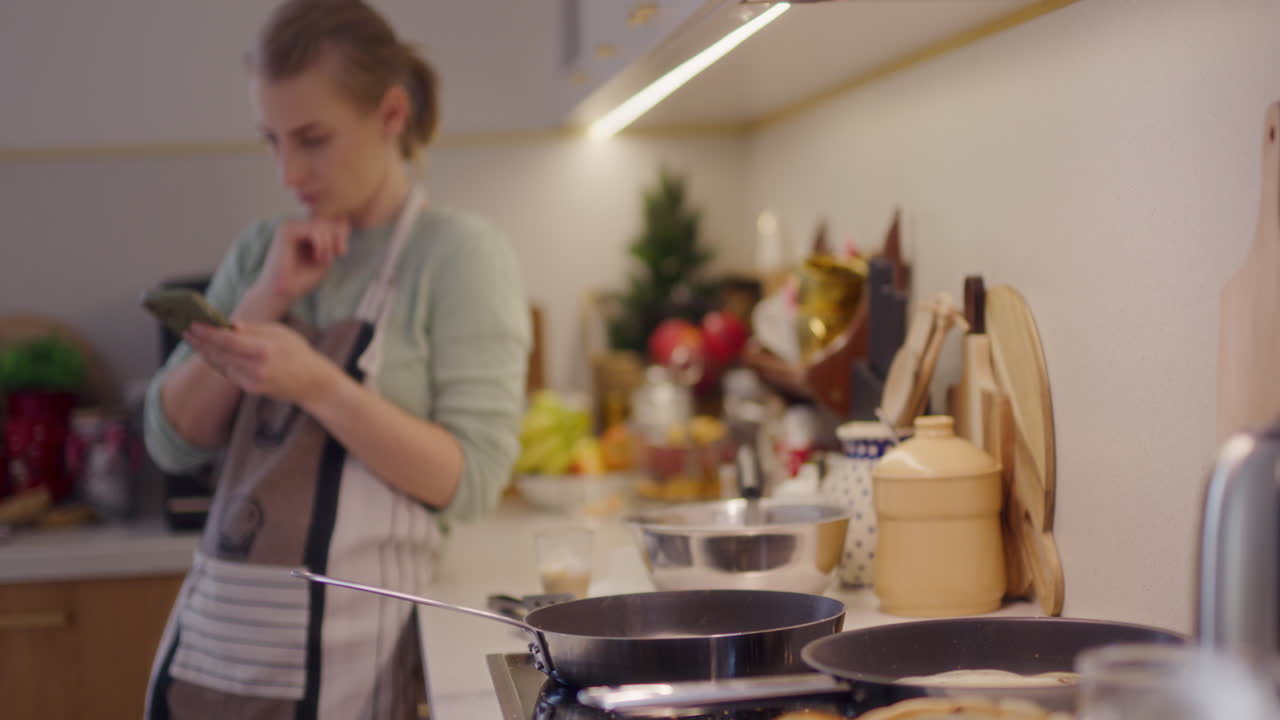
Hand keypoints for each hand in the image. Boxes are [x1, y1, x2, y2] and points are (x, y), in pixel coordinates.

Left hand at [185, 321, 340, 404]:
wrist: (312, 383)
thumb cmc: (297, 352)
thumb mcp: (279, 333)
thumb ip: (252, 329)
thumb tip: (227, 324)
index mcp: (264, 350)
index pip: (227, 341)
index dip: (207, 333)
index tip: (192, 323)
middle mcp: (256, 368)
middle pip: (219, 353)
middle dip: (200, 341)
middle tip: (185, 328)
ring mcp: (252, 382)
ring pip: (220, 364)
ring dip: (205, 351)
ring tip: (192, 338)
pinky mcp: (250, 389)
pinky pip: (228, 372)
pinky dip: (218, 361)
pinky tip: (208, 351)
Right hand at [252, 218, 349, 306]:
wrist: (282, 292)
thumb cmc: (302, 278)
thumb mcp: (326, 257)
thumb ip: (335, 240)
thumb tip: (344, 219)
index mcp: (304, 231)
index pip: (329, 222)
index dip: (341, 234)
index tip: (342, 253)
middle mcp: (296, 225)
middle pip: (327, 221)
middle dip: (338, 237)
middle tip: (339, 254)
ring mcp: (289, 226)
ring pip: (321, 224)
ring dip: (329, 244)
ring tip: (325, 260)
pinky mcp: (286, 230)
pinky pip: (313, 229)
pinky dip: (321, 244)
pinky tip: (318, 257)